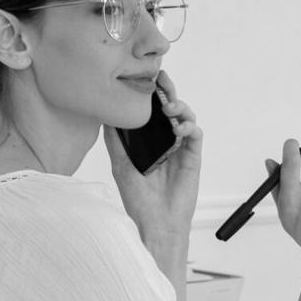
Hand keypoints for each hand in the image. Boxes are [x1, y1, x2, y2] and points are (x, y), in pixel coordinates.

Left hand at [105, 70, 202, 243]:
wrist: (156, 223)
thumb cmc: (138, 199)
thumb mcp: (120, 166)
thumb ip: (115, 141)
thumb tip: (105, 116)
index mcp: (148, 140)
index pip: (152, 110)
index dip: (152, 93)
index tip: (148, 78)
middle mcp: (165, 140)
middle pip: (170, 108)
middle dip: (168, 91)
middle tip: (163, 80)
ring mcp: (180, 147)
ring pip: (185, 117)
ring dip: (179, 107)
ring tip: (170, 108)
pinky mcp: (192, 157)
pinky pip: (195, 134)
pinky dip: (189, 126)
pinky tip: (179, 129)